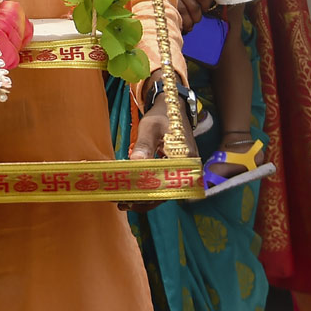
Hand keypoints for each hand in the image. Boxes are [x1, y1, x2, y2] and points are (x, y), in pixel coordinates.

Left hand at [119, 85, 197, 212]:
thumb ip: (144, 145)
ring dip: (145, 197)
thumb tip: (136, 163)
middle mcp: (188, 169)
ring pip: (164, 191)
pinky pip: (163, 183)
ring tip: (123, 202)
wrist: (172, 108)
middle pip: (166, 192)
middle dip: (144, 200)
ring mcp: (184, 171)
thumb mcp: (150, 127)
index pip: (166, 185)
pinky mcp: (176, 170)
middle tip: (121, 203)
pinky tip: (133, 192)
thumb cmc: (161, 116)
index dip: (147, 195)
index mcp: (185, 159)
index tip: (128, 198)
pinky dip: (149, 189)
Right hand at [164, 0, 213, 31]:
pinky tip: (178, 25)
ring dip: (189, 21)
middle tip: (198, 18)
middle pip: (193, 6)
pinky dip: (176, 21)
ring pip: (183, 12)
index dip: (206, 4)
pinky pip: (170, 12)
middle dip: (198, 15)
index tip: (206, 7)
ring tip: (190, 25)